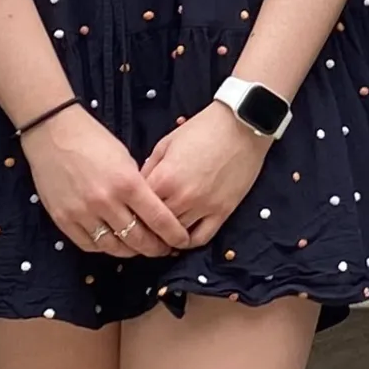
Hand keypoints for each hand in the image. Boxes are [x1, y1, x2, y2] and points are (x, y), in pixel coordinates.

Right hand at [25, 105, 189, 256]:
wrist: (52, 132)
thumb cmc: (93, 140)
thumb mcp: (125, 159)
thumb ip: (138, 187)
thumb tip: (151, 211)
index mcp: (127, 183)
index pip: (159, 219)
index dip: (174, 235)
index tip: (181, 241)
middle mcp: (105, 202)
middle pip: (138, 239)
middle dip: (155, 248)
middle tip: (163, 249)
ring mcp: (82, 213)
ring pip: (113, 247)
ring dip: (130, 251)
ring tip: (139, 248)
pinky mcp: (63, 219)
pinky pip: (89, 244)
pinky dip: (104, 247)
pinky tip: (113, 243)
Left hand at [139, 103, 270, 241]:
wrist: (241, 126)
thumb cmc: (203, 129)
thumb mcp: (166, 143)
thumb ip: (150, 167)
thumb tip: (139, 187)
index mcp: (164, 178)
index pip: (137, 206)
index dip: (130, 210)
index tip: (127, 212)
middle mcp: (182, 197)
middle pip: (154, 225)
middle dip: (144, 227)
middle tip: (139, 227)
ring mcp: (203, 207)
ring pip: (175, 236)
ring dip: (165, 237)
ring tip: (157, 234)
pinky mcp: (222, 212)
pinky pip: (201, 238)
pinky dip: (188, 242)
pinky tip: (181, 237)